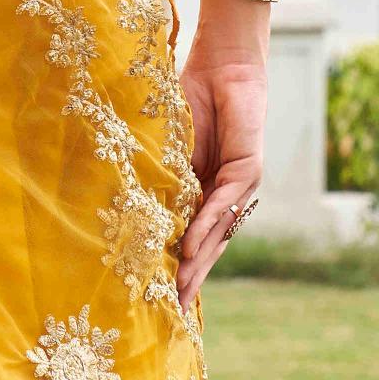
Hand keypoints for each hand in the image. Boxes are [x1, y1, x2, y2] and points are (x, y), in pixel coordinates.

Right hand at [176, 47, 265, 311]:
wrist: (222, 64)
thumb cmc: (191, 100)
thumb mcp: (168, 150)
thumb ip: (160, 181)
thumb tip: (130, 213)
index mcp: (205, 195)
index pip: (192, 241)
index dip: (177, 270)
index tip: (158, 302)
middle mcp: (227, 198)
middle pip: (208, 248)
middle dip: (188, 281)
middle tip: (169, 315)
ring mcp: (240, 186)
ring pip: (217, 234)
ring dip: (196, 263)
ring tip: (175, 291)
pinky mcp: (248, 169)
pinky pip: (223, 204)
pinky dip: (205, 227)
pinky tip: (188, 248)